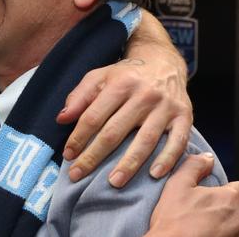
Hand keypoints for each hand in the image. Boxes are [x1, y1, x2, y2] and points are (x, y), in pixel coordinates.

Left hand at [57, 39, 190, 186]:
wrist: (163, 63)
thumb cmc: (125, 75)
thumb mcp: (99, 77)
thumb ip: (79, 97)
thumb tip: (61, 119)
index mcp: (119, 84)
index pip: (94, 116)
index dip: (79, 137)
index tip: (68, 155)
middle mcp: (143, 95)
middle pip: (114, 131)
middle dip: (94, 156)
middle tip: (79, 174)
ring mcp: (165, 107)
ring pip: (144, 140)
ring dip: (129, 164)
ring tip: (114, 182)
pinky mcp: (185, 116)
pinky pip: (177, 141)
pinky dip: (167, 159)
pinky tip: (154, 174)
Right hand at [147, 153, 238, 236]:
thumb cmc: (174, 220)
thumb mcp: (177, 185)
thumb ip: (194, 166)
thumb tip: (207, 158)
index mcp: (230, 198)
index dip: (228, 189)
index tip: (216, 194)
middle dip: (229, 203)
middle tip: (210, 207)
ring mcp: (236, 232)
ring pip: (236, 219)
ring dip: (228, 217)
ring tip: (209, 219)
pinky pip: (232, 231)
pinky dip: (225, 229)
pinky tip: (210, 229)